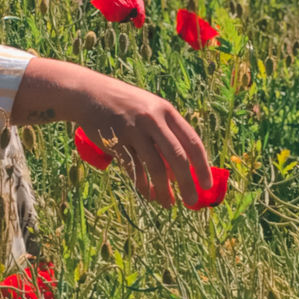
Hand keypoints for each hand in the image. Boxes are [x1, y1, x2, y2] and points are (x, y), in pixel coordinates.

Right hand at [71, 72, 212, 207]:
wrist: (90, 93)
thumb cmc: (126, 105)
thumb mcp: (150, 111)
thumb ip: (167, 137)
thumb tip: (181, 175)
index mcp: (166, 111)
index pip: (192, 141)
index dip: (203, 166)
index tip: (207, 185)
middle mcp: (152, 119)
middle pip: (177, 157)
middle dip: (188, 183)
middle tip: (192, 202)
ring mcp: (133, 129)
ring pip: (155, 166)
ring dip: (163, 189)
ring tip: (167, 204)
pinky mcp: (116, 139)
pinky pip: (134, 168)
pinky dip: (142, 184)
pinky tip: (147, 193)